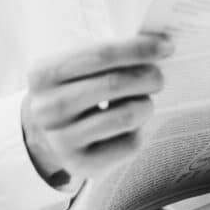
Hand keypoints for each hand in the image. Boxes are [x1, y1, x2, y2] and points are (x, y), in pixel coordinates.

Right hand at [21, 34, 173, 186]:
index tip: (166, 46)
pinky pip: (129, 143)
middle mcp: (47, 108)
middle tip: (159, 76)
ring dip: (146, 103)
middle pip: (114, 84)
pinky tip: (130, 124)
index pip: (101, 54)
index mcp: (43, 73)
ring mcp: (62, 140)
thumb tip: (156, 45)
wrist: (45, 133)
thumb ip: (107, 54)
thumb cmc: (71, 88)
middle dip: (148, 76)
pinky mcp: (82, 164)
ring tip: (145, 100)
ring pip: (126, 115)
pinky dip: (139, 129)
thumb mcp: (74, 66)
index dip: (138, 48)